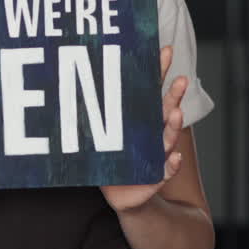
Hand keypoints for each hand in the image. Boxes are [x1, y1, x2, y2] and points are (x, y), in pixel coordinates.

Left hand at [100, 45, 187, 212]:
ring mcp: (156, 155)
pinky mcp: (155, 177)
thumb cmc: (110, 162)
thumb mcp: (97, 136)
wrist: (123, 197)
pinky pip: (165, 171)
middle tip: (181, 80)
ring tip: (176, 113)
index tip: (166, 51)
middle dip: (174, 96)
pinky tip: (175, 157)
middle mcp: (152, 135)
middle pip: (164, 111)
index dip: (159, 72)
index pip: (151, 91)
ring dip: (173, 126)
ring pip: (167, 138)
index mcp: (140, 121)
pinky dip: (171, 165)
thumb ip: (89, 113)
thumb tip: (67, 80)